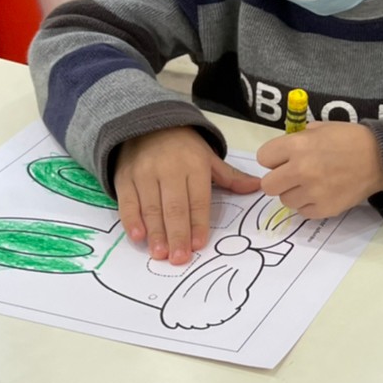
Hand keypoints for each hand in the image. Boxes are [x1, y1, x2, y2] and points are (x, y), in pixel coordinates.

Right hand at [115, 127, 260, 264]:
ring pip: (151, 207)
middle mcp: (169, 170)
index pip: (198, 200)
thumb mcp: (208, 158)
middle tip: (179, 258)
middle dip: (177, 234)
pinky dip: (131, 219)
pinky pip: (127, 201)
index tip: (199, 244)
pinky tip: (138, 236)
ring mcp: (144, 173)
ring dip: (156, 233)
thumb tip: (258, 187)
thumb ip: (230, 177)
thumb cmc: (183, 147)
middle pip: (174, 207)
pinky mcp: (124, 177)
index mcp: (194, 166)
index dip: (198, 223)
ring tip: (160, 254)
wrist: (147, 124)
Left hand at [257, 123, 382, 219]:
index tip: (284, 159)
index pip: (263, 158)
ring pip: (285, 201)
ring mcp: (313, 192)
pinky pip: (303, 212)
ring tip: (313, 185)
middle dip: (278, 180)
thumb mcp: (321, 128)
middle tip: (293, 176)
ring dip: (295, 193)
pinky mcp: (324, 209)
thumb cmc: (351, 139)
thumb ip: (299, 139)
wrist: (381, 158)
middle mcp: (301, 170)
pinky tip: (323, 194)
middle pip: (268, 185)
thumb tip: (284, 152)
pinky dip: (310, 205)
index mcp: (298, 145)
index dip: (273, 158)